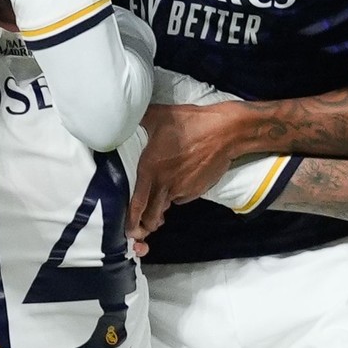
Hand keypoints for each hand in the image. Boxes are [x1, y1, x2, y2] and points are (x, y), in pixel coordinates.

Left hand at [129, 102, 253, 247]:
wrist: (224, 132)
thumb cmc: (190, 122)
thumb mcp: (158, 116)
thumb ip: (138, 120)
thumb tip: (124, 116)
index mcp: (149, 170)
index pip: (137, 205)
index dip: (131, 222)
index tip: (127, 232)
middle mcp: (164, 184)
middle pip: (151, 218)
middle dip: (145, 225)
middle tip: (141, 226)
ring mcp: (181, 189)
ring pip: (165, 208)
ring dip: (159, 212)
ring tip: (156, 209)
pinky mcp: (195, 191)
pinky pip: (180, 199)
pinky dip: (175, 197)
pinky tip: (176, 185)